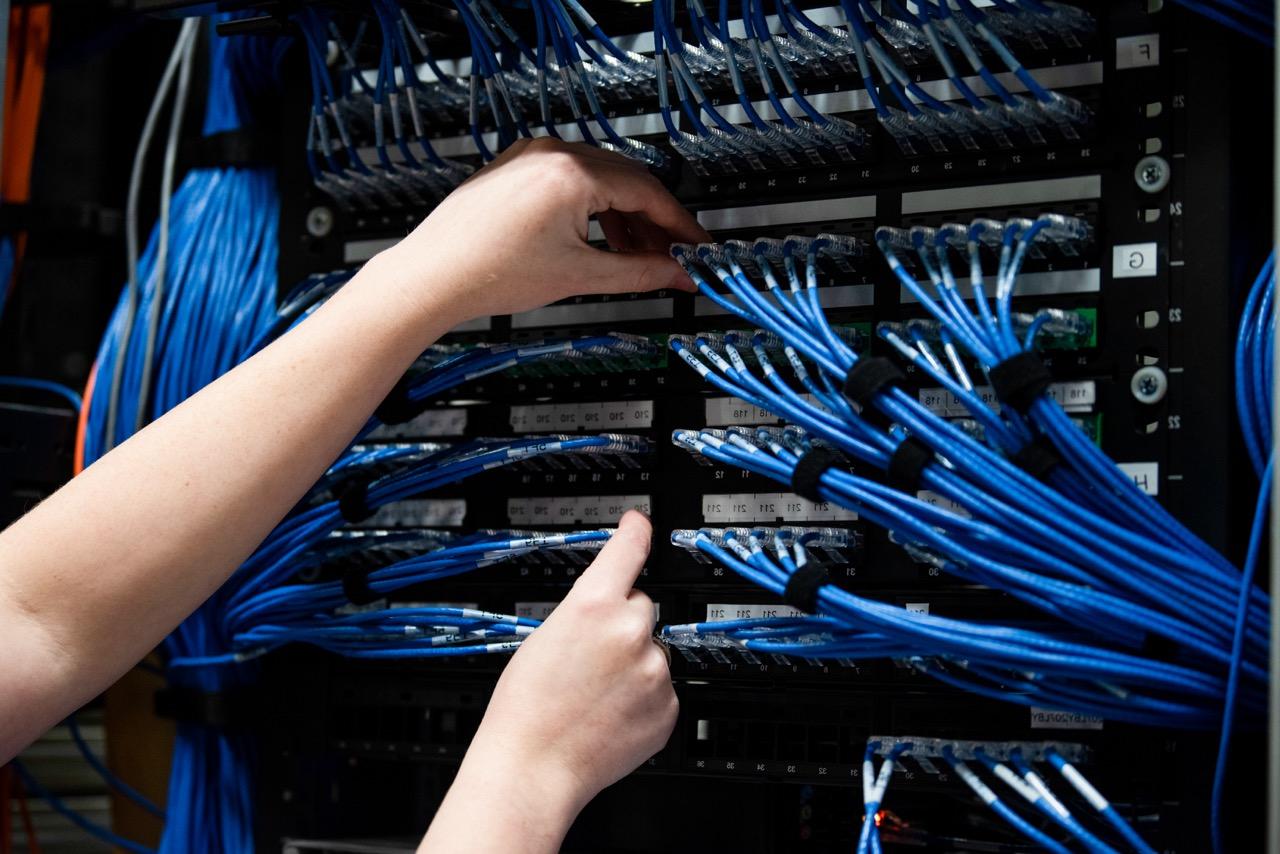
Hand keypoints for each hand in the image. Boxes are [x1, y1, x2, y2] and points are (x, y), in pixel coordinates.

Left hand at [383, 138, 709, 321]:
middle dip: (654, 222)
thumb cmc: (487, 272)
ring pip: (601, 179)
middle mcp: (552, 152)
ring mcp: (531, 156)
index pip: (648, 192)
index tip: (696, 247)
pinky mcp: (516, 167)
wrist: (432, 276)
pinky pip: (572, 179)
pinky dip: (594, 207)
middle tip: (673, 257)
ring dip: (625, 216)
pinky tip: (601, 239)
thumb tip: (675, 274)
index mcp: (572, 173)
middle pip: (628, 181)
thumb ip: (638, 273)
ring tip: (637, 256)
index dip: (679, 225)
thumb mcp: (578, 276)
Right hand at [420, 511, 675, 852]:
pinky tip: (609, 713)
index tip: (639, 524)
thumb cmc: (525, 708)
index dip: (635, 532)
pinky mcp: (666, 706)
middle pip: (641, 606)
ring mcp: (653, 670)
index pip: (628, 550)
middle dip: (621, 624)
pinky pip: (660, 688)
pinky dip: (641, 697)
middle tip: (589, 657)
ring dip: (632, 663)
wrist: (532, 767)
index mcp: (594, 605)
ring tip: (593, 694)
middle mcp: (631, 631)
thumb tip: (610, 611)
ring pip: (651, 650)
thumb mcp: (544, 636)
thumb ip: (585, 613)